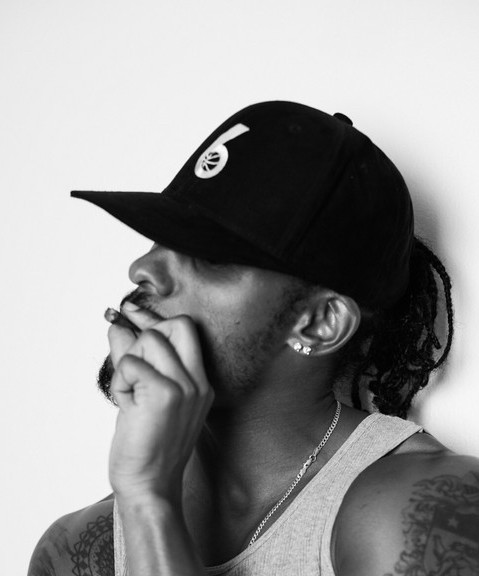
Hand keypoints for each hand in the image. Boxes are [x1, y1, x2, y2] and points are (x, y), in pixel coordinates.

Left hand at [108, 306, 213, 501]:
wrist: (149, 487)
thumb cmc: (147, 446)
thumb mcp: (145, 397)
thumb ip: (134, 359)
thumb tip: (118, 327)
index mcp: (199, 382)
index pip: (185, 329)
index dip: (155, 320)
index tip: (131, 314)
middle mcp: (198, 382)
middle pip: (177, 324)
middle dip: (148, 334)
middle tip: (134, 366)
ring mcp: (185, 387)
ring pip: (151, 339)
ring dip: (129, 361)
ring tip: (130, 391)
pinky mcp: (165, 395)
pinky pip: (131, 363)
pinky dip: (120, 379)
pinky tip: (126, 403)